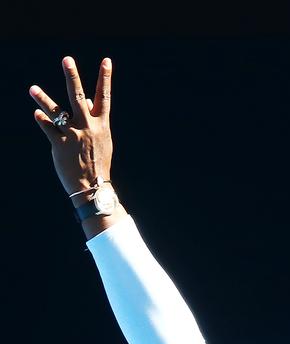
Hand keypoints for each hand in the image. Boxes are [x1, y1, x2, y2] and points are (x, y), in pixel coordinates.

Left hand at [29, 56, 112, 196]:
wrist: (93, 187)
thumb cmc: (98, 162)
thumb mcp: (102, 140)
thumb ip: (93, 119)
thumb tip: (87, 100)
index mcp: (101, 125)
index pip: (104, 97)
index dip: (105, 78)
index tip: (106, 61)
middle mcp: (87, 127)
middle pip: (78, 97)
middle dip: (72, 77)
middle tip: (67, 60)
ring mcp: (72, 135)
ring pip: (56, 112)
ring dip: (43, 99)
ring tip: (32, 89)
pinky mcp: (59, 145)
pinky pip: (48, 128)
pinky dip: (42, 120)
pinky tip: (37, 113)